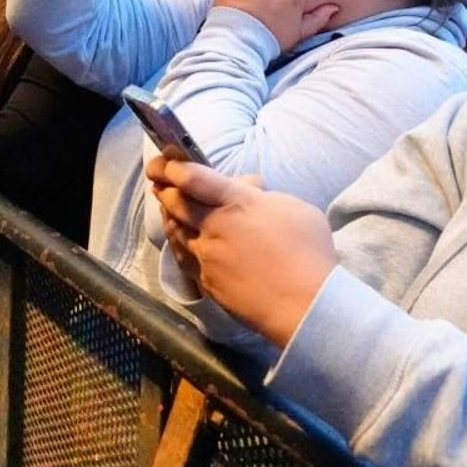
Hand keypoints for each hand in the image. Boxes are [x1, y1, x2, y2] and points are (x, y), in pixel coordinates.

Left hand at [147, 157, 336, 347]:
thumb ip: (265, 195)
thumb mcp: (296, 208)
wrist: (304, 306)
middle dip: (163, 186)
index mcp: (237, 202)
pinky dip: (177, 241)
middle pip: (174, 201)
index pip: (192, 177)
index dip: (172, 166)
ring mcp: (207, 255)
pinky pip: (182, 255)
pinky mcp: (205, 281)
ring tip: (166, 205)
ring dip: (168, 214)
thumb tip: (249, 189)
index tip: (166, 161)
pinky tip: (178, 238)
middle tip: (158, 178)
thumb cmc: (308, 254)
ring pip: (174, 229)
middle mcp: (214, 226)